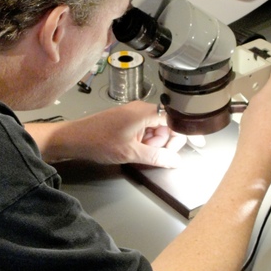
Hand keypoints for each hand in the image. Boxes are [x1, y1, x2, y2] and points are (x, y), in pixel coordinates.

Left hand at [29, 101, 185, 167]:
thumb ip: (157, 156)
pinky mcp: (127, 122)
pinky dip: (144, 143)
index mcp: (145, 111)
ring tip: (137, 152)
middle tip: (153, 154)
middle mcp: (141, 109)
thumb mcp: (130, 153)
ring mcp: (134, 115)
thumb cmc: (97, 141)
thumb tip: (175, 161)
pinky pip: (145, 132)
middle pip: (167, 126)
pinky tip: (134, 150)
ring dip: (153, 144)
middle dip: (165, 143)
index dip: (186, 132)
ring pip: (156, 131)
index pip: (175, 119)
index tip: (198, 142)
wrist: (73, 139)